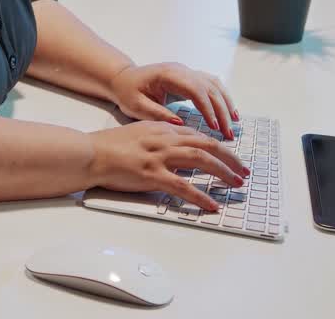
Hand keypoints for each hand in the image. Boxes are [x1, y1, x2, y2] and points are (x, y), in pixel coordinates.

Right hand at [88, 121, 248, 210]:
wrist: (90, 153)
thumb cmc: (109, 146)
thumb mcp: (139, 133)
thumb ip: (160, 137)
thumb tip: (178, 147)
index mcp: (162, 129)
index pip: (198, 136)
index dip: (219, 147)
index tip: (231, 157)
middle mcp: (165, 139)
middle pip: (207, 145)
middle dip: (231, 158)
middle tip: (244, 171)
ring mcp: (159, 157)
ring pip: (201, 161)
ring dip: (223, 173)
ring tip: (237, 184)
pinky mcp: (151, 175)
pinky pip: (183, 186)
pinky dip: (201, 196)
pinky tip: (212, 205)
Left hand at [110, 62, 238, 139]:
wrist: (124, 78)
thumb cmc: (128, 92)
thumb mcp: (136, 106)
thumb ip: (156, 114)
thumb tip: (179, 124)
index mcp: (168, 75)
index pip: (195, 89)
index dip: (207, 108)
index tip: (214, 127)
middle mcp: (181, 70)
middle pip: (209, 88)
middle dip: (222, 111)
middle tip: (228, 133)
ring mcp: (187, 72)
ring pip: (214, 85)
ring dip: (226, 104)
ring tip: (234, 124)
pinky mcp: (190, 77)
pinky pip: (212, 85)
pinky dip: (222, 98)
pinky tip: (229, 112)